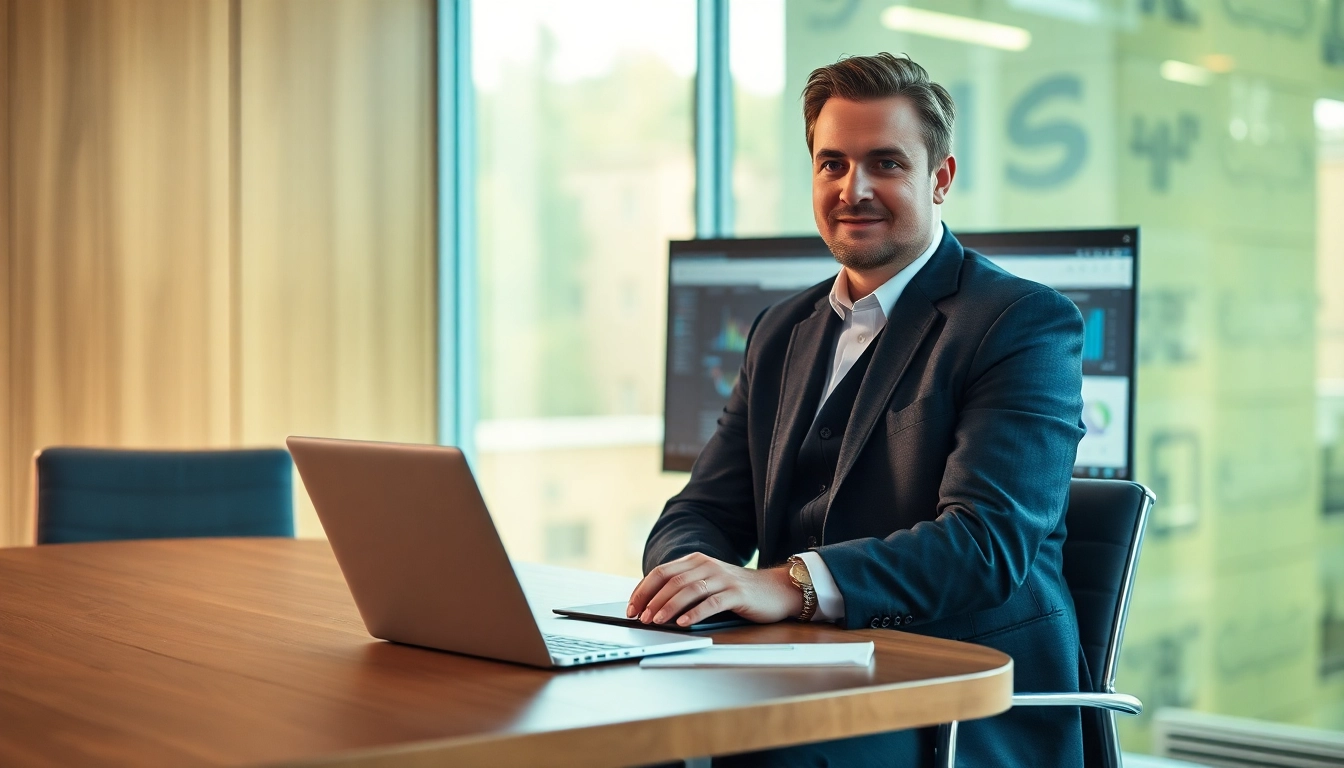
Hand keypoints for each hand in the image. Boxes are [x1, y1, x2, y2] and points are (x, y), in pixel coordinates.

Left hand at [626, 552, 802, 626]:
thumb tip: (652, 606)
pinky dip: (695, 613)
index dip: (643, 590)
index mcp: (696, 560)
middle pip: (671, 581)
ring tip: (656, 621)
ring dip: (669, 607)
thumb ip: (685, 588)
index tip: (631, 608)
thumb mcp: (708, 583)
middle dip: (652, 600)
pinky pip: (712, 602)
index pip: (661, 572)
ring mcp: (723, 578)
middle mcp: (707, 565)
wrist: (776, 589)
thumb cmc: (737, 591)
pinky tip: (684, 623)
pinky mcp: (737, 593)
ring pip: (689, 590)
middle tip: (640, 618)